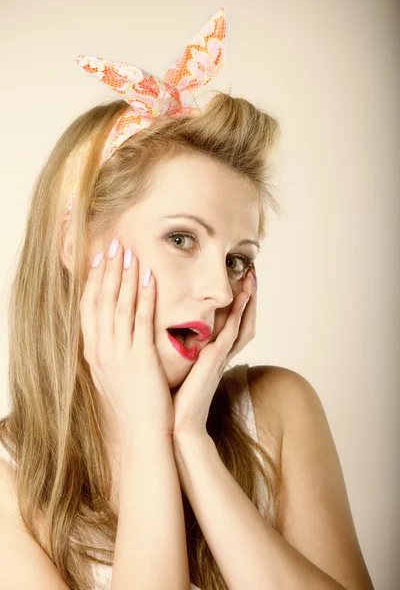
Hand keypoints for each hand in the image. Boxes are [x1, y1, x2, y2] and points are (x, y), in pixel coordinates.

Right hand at [80, 239, 173, 440]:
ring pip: (119, 307)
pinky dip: (144, 297)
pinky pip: (141, 321)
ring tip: (128, 252)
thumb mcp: (112, 376)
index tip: (98, 259)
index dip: (93, 281)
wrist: (140, 437)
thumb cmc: (130, 407)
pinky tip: (148, 278)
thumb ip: (111, 351)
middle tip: (113, 244)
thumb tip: (111, 332)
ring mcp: (119, 355)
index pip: (89, 308)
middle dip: (106, 270)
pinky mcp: (141, 359)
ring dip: (123, 277)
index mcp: (94, 354)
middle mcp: (102, 351)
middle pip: (101, 301)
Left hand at [171, 266, 256, 440]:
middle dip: (249, 297)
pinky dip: (239, 314)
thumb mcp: (177, 368)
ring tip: (251, 277)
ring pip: (241, 322)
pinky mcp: (215, 360)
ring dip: (248, 300)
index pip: (231, 323)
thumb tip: (167, 333)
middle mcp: (221, 354)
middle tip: (251, 271)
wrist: (177, 424)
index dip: (238, 303)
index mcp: (212, 355)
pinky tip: (242, 296)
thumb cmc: (173, 400)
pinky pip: (232, 332)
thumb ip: (178, 352)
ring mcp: (221, 357)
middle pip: (243, 320)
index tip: (237, 281)